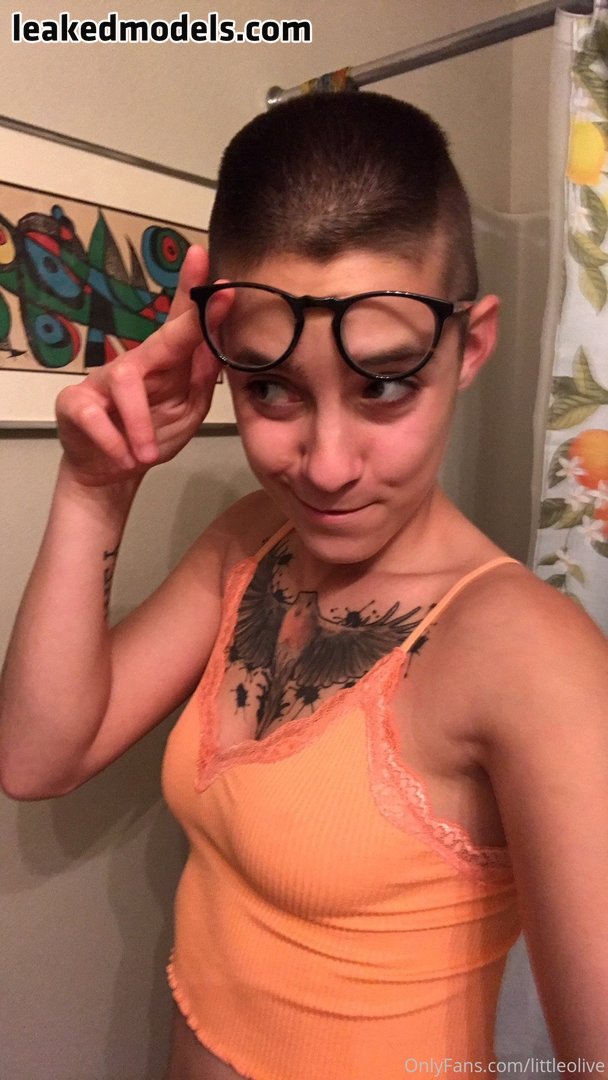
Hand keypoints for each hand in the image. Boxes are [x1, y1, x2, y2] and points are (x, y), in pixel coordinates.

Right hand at [55, 246, 228, 486]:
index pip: (182, 327)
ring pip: (125, 381)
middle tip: (213, 302)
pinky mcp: (75, 403)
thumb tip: (216, 345)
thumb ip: (201, 380)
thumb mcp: (186, 412)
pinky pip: (93, 414)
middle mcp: (135, 364)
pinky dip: (113, 440)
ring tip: (148, 454)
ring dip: (140, 422)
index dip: (198, 298)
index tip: (219, 275)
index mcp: (165, 365)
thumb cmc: (149, 436)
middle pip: (160, 338)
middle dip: (186, 322)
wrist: (110, 473)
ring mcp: (102, 381)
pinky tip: (124, 459)